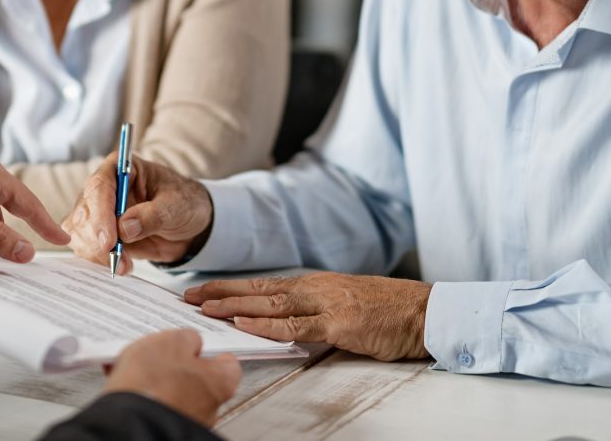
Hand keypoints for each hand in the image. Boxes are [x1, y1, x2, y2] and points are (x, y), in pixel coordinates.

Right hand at [62, 153, 212, 274]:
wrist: (188, 225)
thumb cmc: (184, 203)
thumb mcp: (176, 206)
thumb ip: (152, 215)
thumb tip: (125, 228)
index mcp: (121, 168)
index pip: (100, 186)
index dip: (101, 214)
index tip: (109, 240)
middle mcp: (104, 188)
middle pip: (84, 212)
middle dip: (97, 239)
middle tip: (117, 258)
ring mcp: (98, 211)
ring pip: (79, 232)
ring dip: (97, 253)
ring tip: (124, 264)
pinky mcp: (98, 233)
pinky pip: (85, 247)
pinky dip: (98, 261)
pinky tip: (121, 265)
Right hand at [103, 329, 240, 426]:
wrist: (127, 421)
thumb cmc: (154, 383)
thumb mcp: (173, 342)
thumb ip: (187, 339)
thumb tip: (191, 342)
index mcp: (218, 383)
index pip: (228, 365)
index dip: (213, 353)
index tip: (201, 346)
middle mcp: (208, 407)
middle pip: (199, 380)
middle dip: (181, 367)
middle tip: (161, 353)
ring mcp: (186, 420)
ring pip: (175, 392)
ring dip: (158, 381)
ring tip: (134, 367)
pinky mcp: (162, 426)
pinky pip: (156, 404)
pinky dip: (144, 393)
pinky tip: (124, 381)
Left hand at [184, 273, 431, 361]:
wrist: (425, 311)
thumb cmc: (387, 310)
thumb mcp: (344, 304)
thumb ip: (315, 310)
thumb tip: (284, 319)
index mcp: (314, 284)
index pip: (263, 284)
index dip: (230, 287)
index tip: (201, 291)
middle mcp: (315, 288)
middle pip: (258, 289)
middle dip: (220, 292)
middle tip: (186, 295)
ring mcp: (326, 303)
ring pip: (270, 303)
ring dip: (234, 305)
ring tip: (204, 307)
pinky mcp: (340, 323)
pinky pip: (296, 325)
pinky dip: (266, 324)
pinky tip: (244, 323)